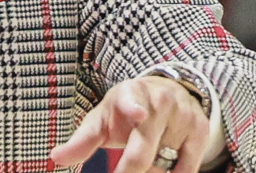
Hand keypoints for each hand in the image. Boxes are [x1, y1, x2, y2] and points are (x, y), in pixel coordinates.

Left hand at [50, 76, 212, 172]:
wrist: (165, 91)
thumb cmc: (124, 111)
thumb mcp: (101, 120)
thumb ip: (81, 141)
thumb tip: (55, 158)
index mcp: (129, 94)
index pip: (131, 100)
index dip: (133, 107)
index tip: (138, 114)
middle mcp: (158, 101)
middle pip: (143, 153)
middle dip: (129, 171)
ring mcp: (182, 115)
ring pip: (163, 165)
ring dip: (152, 170)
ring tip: (145, 154)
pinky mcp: (201, 130)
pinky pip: (187, 168)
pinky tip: (165, 163)